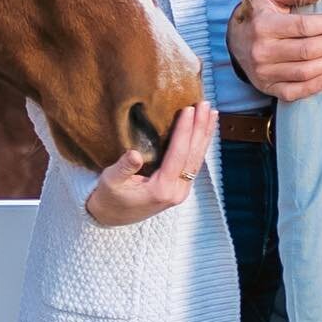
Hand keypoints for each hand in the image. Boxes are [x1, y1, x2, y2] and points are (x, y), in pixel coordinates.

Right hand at [85, 104, 216, 226]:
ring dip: (205, 134)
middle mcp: (177, 191)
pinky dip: (200, 144)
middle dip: (201, 128)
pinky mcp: (181, 187)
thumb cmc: (109, 197)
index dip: (184, 131)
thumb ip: (123, 168)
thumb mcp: (110, 181)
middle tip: (206, 104)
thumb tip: (134, 154)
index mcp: (161, 189)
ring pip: (198, 159)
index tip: (189, 109)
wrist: (112, 217)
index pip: (178, 155)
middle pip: (193, 155)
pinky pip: (194, 163)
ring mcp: (181, 191)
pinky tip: (204, 130)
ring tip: (212, 112)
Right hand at [227, 0, 321, 102]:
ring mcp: (263, 72)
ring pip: (304, 72)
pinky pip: (292, 93)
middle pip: (307, 51)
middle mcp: (261, 51)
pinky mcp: (266, 87)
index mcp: (263, 25)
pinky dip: (313, 88)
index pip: (303, 26)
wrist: (236, 38)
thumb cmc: (260, 12)